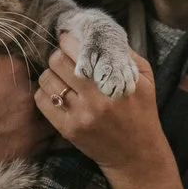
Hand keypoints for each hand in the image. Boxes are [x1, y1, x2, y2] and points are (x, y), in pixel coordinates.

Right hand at [0, 51, 47, 188]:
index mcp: (13, 68)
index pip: (27, 62)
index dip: (14, 70)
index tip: (1, 77)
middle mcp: (26, 97)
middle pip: (39, 90)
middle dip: (26, 92)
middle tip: (5, 99)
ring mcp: (27, 128)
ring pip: (45, 118)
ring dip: (35, 116)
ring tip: (13, 119)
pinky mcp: (20, 155)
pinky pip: (40, 143)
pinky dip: (31, 138)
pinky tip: (11, 136)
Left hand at [37, 31, 171, 179]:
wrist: (136, 153)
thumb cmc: (141, 111)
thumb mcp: (144, 78)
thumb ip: (125, 53)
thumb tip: (99, 34)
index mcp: (114, 80)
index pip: (78, 49)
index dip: (69, 41)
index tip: (69, 40)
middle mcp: (96, 98)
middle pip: (57, 61)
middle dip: (58, 56)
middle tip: (64, 59)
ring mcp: (80, 115)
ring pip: (47, 79)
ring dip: (51, 74)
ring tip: (60, 77)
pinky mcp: (68, 129)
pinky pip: (42, 101)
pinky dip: (45, 92)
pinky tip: (56, 92)